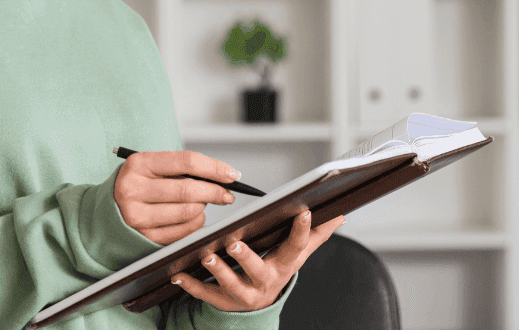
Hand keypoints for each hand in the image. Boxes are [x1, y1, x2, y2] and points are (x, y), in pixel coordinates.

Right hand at [113, 150, 239, 244]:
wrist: (106, 211)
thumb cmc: (138, 184)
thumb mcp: (150, 167)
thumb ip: (181, 169)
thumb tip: (222, 177)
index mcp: (138, 164)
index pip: (186, 162)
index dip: (214, 168)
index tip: (232, 174)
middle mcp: (133, 189)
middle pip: (189, 190)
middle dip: (215, 192)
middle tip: (227, 194)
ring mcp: (137, 216)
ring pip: (189, 212)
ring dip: (203, 208)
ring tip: (202, 203)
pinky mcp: (144, 237)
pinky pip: (183, 231)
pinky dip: (195, 223)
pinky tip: (193, 216)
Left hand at [169, 210, 345, 312]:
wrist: (260, 307)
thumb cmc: (275, 270)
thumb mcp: (295, 254)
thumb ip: (315, 235)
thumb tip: (340, 215)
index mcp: (284, 265)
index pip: (297, 247)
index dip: (302, 230)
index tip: (304, 211)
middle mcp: (265, 282)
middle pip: (258, 270)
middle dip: (246, 257)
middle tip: (233, 242)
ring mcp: (244, 294)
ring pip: (230, 285)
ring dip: (217, 271)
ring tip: (206, 256)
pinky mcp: (224, 302)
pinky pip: (206, 295)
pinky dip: (192, 285)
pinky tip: (179, 273)